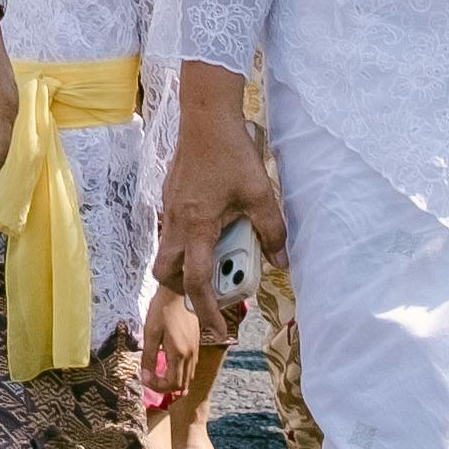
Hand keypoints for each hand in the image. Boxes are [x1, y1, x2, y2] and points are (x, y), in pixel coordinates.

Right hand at [146, 67, 281, 390]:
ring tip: (214, 259)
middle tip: (210, 290)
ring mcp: (170, 210)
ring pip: (166, 253)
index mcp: (197, 229)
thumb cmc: (232, 155)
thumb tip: (282, 262)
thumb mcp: (260, 194)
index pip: (196, 283)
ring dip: (185, 266)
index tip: (219, 330)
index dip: (207, 311)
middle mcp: (177, 224)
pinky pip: (173, 231)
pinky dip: (188, 242)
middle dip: (184, 290)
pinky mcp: (171, 198)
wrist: (205, 118)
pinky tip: (212, 226)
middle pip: (165, 274)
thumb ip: (271, 231)